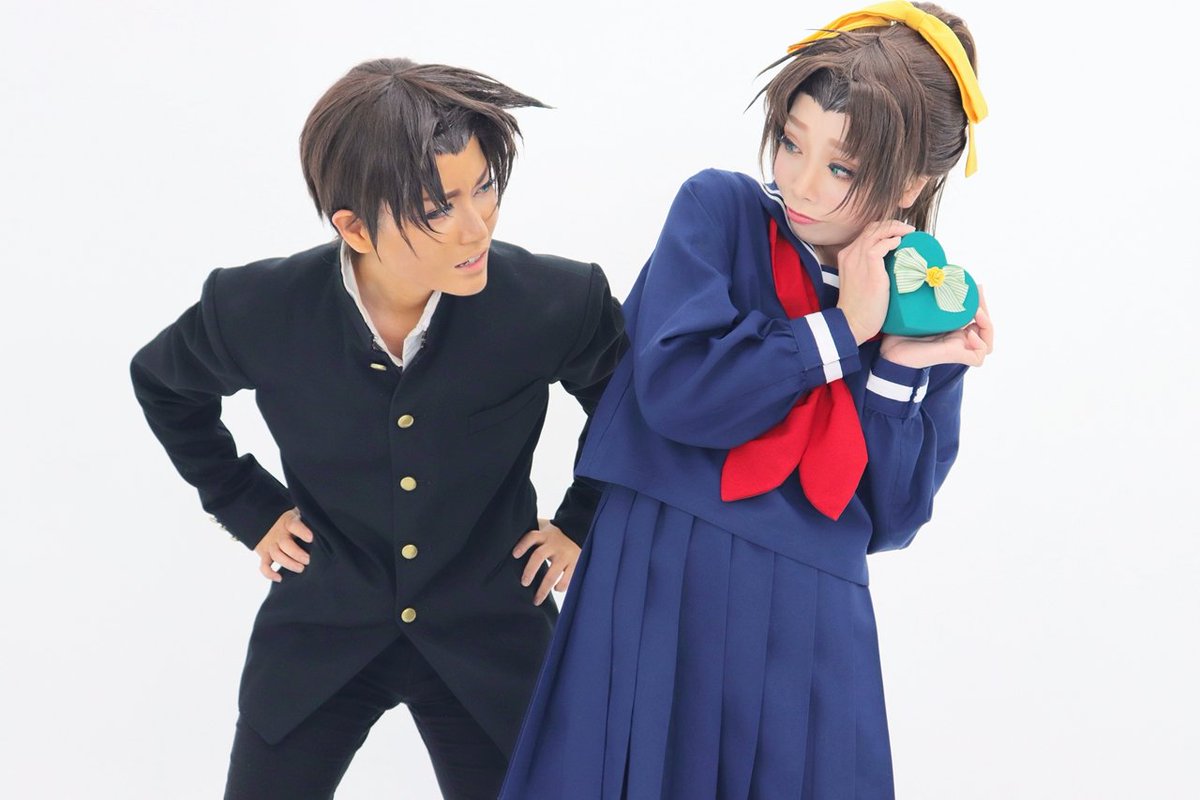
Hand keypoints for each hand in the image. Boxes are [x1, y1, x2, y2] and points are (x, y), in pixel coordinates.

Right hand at [254, 508, 313, 581]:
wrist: (270, 521)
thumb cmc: (295, 521)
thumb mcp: (301, 515)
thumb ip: (310, 520)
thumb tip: (326, 526)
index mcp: (288, 521)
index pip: (293, 525)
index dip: (301, 531)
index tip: (311, 538)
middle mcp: (278, 533)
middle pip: (285, 544)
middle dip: (297, 554)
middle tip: (308, 560)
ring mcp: (270, 544)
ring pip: (276, 555)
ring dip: (289, 564)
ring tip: (301, 568)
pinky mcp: (264, 554)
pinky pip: (264, 565)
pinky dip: (269, 573)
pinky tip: (280, 578)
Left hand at [512, 518, 580, 605]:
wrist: (577, 532)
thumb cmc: (553, 536)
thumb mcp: (543, 531)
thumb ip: (530, 537)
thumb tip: (509, 544)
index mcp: (544, 536)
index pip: (531, 537)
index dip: (523, 545)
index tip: (515, 555)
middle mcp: (554, 544)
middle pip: (539, 556)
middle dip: (530, 570)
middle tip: (524, 583)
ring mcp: (565, 555)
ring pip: (553, 573)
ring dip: (544, 588)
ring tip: (536, 599)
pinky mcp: (575, 563)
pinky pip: (568, 577)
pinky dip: (561, 586)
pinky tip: (556, 589)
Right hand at [837, 219, 915, 344]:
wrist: (851, 322)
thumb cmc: (860, 307)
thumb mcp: (861, 281)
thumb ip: (870, 267)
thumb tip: (893, 261)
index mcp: (847, 256)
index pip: (867, 233)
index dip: (884, 229)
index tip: (899, 232)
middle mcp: (850, 254)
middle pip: (872, 228)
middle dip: (892, 225)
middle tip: (908, 230)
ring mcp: (858, 259)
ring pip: (877, 232)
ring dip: (896, 229)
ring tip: (909, 232)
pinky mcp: (869, 268)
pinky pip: (881, 245)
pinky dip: (892, 241)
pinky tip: (900, 243)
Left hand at [880, 286, 994, 367]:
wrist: (891, 349)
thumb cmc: (901, 329)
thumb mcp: (922, 309)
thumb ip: (933, 298)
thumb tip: (939, 275)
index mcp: (952, 328)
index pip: (977, 317)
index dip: (980, 302)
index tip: (975, 285)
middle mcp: (957, 338)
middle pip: (985, 327)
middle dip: (985, 308)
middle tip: (977, 292)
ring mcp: (957, 348)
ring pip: (987, 344)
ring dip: (987, 326)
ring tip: (976, 313)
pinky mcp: (954, 356)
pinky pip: (978, 356)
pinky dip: (980, 345)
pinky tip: (969, 334)